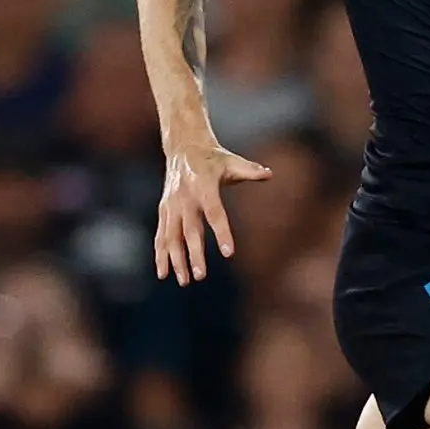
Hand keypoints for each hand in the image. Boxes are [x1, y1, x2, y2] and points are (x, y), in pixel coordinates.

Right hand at [156, 140, 270, 284]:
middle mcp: (184, 197)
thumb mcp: (231, 161)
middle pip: (190, 230)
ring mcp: (171, 205)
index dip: (222, 233)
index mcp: (203, 186)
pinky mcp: (163, 209)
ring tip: (185, 281)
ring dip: (176, 260)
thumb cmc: (213, 158)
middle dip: (194, 254)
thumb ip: (250, 170)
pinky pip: (161, 235)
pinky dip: (160, 254)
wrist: (183, 147)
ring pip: (171, 237)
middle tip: (201, 276)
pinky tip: (163, 274)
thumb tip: (269, 173)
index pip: (214, 213)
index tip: (228, 253)